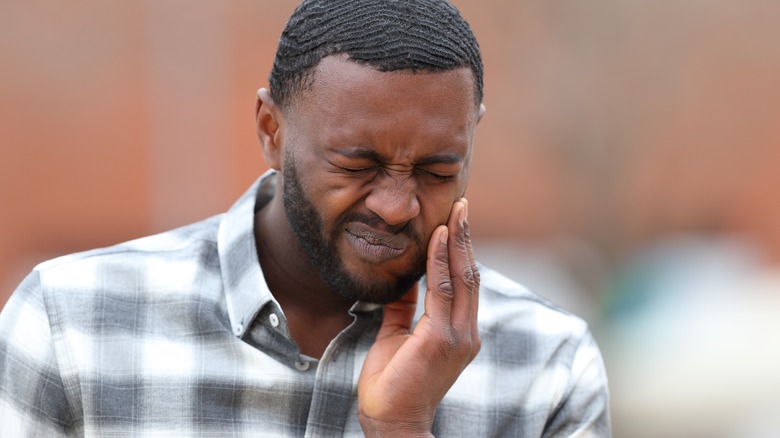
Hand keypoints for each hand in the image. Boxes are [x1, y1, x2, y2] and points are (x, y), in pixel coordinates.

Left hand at [358, 199, 480, 436]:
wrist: (390, 422)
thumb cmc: (392, 384)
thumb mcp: (396, 335)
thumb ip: (404, 308)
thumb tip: (401, 281)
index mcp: (458, 333)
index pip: (464, 283)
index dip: (461, 250)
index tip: (455, 221)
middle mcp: (465, 332)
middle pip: (470, 274)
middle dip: (466, 237)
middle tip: (462, 204)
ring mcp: (458, 336)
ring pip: (462, 277)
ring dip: (458, 241)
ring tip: (455, 211)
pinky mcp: (442, 339)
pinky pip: (441, 290)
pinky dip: (440, 261)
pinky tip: (436, 238)